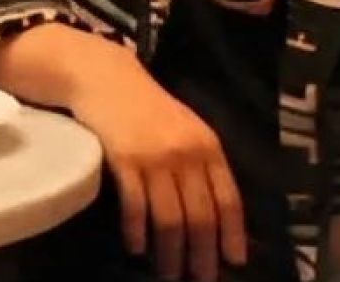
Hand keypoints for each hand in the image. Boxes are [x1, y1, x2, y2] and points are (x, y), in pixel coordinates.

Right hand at [68, 52, 247, 281]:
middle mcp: (186, 155)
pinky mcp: (124, 160)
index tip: (234, 261)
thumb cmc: (147, 107)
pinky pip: (135, 206)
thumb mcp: (186, 129)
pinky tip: (136, 247)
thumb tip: (216, 213)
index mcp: (209, 147)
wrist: (105, 78)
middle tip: (199, 279)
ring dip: (170, 252)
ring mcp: (154, 158)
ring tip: (168, 273)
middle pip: (200, 217)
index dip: (233, 235)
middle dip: (201, 255)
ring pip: (169, 218)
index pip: (229, 200)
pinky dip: (137, 231)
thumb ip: (202, 164)